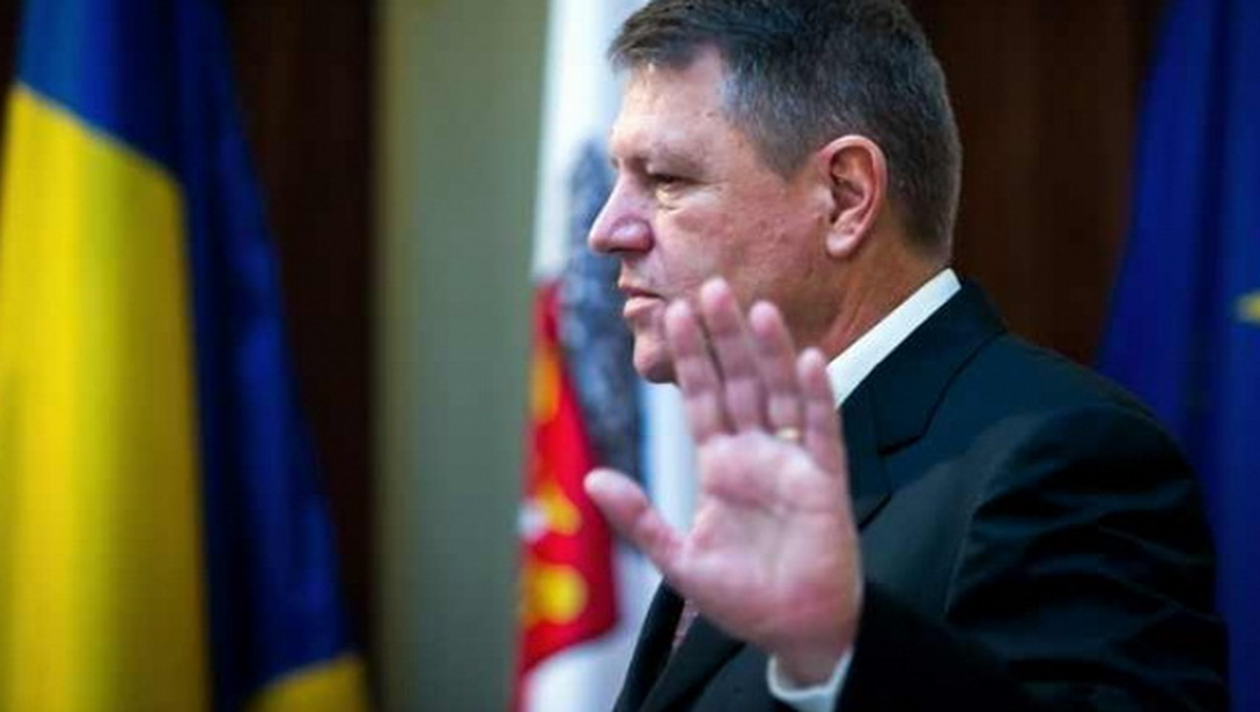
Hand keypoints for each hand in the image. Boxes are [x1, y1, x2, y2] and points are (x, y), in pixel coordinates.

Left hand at [585, 278, 861, 684]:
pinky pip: (821, 431)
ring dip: (770, 353)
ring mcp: (792, 463)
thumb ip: (638, 518)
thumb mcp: (678, 559)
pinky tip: (810, 359)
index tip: (671, 313)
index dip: (688, 358)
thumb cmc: (742, 597)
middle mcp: (756, 454)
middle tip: (710, 287)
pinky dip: (817, 396)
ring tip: (756, 308)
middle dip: (724, 338)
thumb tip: (592, 479)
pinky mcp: (824, 481)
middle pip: (738, 383)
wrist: (796, 631)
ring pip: (780, 395)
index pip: (699, 400)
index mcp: (720, 466)